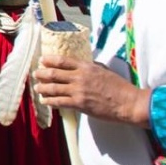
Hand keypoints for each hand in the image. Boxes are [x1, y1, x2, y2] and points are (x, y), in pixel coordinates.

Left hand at [33, 55, 151, 125]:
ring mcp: (78, 91)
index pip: (62, 61)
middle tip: (36, 74)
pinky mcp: (79, 104)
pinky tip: (45, 101)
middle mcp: (80, 77)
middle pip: (53, 74)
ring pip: (53, 88)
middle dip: (41, 74)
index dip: (49, 60)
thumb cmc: (120, 87)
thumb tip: (81, 65)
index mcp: (87, 67)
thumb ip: (91, 68)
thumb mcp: (104, 71)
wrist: (129, 103)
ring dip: (42, 88)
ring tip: (37, 88)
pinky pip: (59, 102)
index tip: (42, 60)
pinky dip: (49, 101)